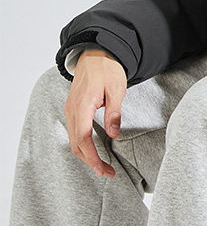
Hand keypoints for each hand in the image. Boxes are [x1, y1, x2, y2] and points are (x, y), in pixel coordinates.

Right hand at [64, 48, 127, 178]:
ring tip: (103, 165)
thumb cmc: (108, 69)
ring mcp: (71, 110)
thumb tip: (114, 134)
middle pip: (76, 144)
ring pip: (74, 140)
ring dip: (86, 155)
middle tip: (108, 173)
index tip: (103, 170)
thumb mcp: (116, 89)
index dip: (92, 157)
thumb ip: (113, 112)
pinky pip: (75, 132)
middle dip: (91, 161)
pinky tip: (94, 150)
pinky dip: (83, 145)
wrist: (97, 53)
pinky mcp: (73, 109)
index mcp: (82, 106)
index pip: (83, 139)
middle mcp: (72, 110)